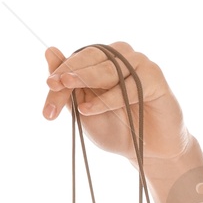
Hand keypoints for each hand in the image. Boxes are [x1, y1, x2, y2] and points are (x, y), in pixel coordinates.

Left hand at [42, 43, 189, 166]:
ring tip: (67, 87)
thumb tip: (49, 50)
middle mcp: (120, 57)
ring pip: (109, 66)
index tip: (48, 86)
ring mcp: (138, 64)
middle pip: (90, 57)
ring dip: (87, 78)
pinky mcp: (154, 77)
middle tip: (53, 86)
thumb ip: (68, 88)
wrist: (147, 153)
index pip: (76, 61)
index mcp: (101, 62)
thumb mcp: (84, 112)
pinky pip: (129, 85)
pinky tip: (89, 109)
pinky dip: (108, 98)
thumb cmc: (117, 130)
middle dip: (70, 74)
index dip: (60, 73)